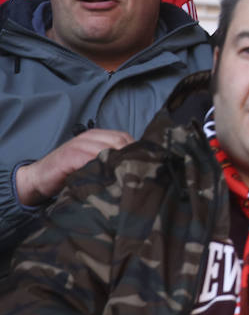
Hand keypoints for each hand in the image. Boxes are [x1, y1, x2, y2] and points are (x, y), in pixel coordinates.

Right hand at [15, 129, 133, 204]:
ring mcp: (78, 145)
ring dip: (118, 164)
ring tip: (125, 178)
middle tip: (137, 174)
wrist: (38, 179)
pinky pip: (90, 160)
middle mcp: (89, 137)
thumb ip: (110, 160)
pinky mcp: (68, 157)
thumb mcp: (92, 162)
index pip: (125, 137)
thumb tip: (136, 168)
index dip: (136, 151)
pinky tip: (106, 179)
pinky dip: (100, 169)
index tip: (144, 165)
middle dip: (130, 158)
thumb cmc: (69, 172)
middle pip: (120, 142)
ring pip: (107, 150)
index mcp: (98, 136)